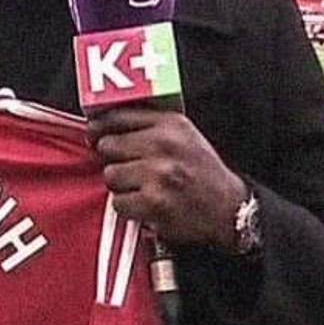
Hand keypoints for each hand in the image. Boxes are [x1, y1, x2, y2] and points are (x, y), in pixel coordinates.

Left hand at [86, 106, 247, 248]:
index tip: (95, 136)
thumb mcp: (184, 135)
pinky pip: (119, 203)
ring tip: (142, 188)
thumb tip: (100, 124)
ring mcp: (159, 174)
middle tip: (130, 169)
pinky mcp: (155, 203)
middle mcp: (164, 145)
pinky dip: (129, 208)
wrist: (228, 208)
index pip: (117, 116)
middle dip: (114, 159)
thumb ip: (148, 125)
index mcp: (170, 124)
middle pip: (108, 146)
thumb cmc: (200, 171)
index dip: (99, 128)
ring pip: (110, 175)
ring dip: (121, 186)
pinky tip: (146, 205)